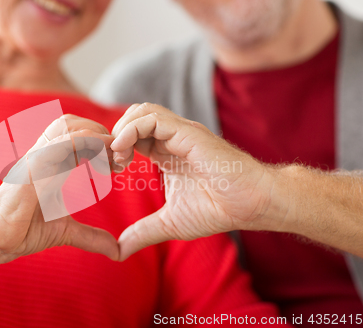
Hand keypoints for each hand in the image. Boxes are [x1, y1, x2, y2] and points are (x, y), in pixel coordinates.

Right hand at [0, 115, 119, 262]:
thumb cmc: (23, 230)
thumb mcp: (66, 232)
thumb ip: (91, 237)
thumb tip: (116, 251)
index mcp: (52, 164)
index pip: (80, 136)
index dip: (104, 145)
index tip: (120, 165)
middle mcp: (45, 155)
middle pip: (75, 122)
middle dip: (102, 133)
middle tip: (120, 157)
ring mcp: (37, 157)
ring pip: (68, 124)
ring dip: (95, 134)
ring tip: (112, 156)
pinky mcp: (33, 165)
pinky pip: (60, 142)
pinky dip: (85, 142)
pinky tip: (102, 155)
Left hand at [111, 103, 279, 260]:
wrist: (252, 205)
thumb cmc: (218, 209)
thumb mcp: (170, 223)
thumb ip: (143, 232)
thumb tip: (119, 251)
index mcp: (166, 152)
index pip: (132, 136)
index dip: (115, 148)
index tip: (110, 170)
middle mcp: (172, 138)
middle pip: (133, 117)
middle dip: (114, 136)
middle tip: (112, 163)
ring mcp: (181, 132)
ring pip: (141, 111)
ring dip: (121, 130)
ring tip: (119, 157)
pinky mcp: (189, 132)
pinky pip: (152, 118)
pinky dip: (131, 129)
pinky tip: (124, 151)